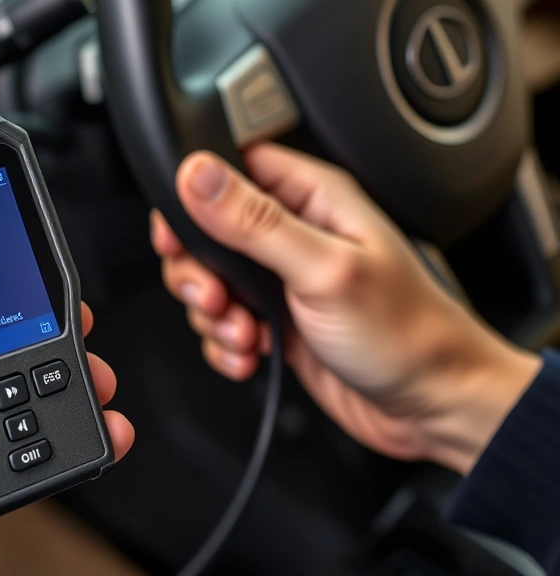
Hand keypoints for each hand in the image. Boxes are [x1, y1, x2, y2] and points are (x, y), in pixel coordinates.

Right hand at [151, 144, 539, 473]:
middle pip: (207, 231)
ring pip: (210, 282)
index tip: (179, 233)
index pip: (231, 167)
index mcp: (313, 198)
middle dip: (197, 271)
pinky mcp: (277, 322)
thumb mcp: (324, 270)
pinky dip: (225, 346)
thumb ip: (254, 221)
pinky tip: (252, 355)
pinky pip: (223, 325)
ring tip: (246, 335)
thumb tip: (198, 174)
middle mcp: (295, 233)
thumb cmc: (406, 334)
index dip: (193, 195)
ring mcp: (283, 280)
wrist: (431, 407)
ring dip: (213, 317)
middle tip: (216, 298)